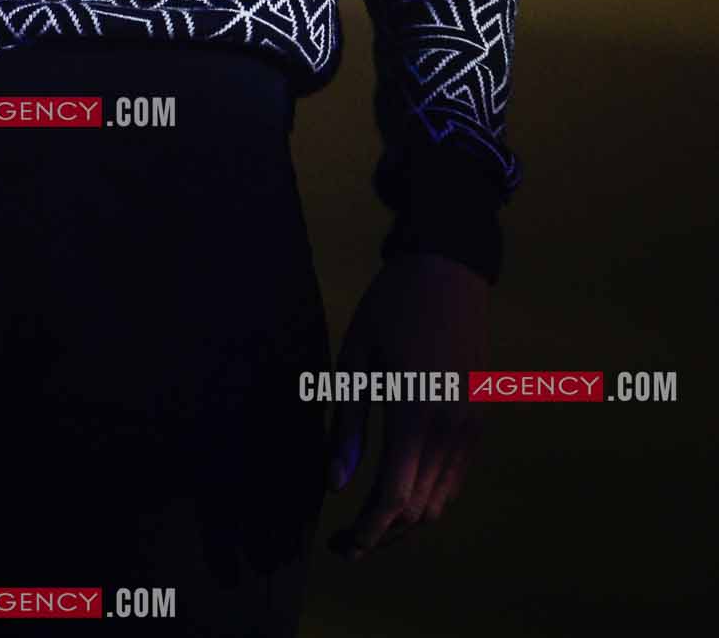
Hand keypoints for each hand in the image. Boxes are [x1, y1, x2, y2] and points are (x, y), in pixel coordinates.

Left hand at [325, 250, 487, 559]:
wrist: (449, 270)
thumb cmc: (391, 307)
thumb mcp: (356, 357)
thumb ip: (348, 424)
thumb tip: (335, 486)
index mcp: (415, 412)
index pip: (393, 499)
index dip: (365, 533)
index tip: (338, 544)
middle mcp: (450, 428)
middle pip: (418, 511)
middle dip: (380, 535)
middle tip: (343, 539)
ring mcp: (470, 427)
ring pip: (440, 502)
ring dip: (404, 521)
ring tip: (365, 521)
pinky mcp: (478, 422)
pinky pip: (454, 479)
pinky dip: (425, 496)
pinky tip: (396, 489)